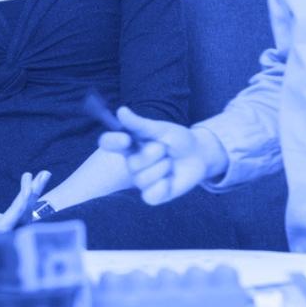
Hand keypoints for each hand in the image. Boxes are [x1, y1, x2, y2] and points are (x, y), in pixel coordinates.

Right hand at [0, 171, 50, 230]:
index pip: (4, 226)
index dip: (17, 212)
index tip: (26, 194)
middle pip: (20, 220)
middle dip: (30, 200)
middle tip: (38, 179)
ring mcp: (1, 227)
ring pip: (25, 213)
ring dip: (35, 193)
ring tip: (44, 174)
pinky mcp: (4, 220)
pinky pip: (22, 207)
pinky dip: (30, 192)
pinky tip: (35, 177)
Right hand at [98, 107, 228, 204]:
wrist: (198, 154)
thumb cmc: (176, 139)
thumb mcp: (160, 128)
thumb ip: (139, 123)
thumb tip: (121, 111)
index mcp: (129, 144)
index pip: (108, 143)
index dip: (112, 142)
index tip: (126, 139)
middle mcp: (131, 162)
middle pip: (133, 163)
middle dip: (155, 153)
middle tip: (165, 149)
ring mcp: (141, 180)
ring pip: (142, 179)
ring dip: (163, 168)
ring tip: (170, 163)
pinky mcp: (152, 195)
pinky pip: (150, 195)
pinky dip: (164, 187)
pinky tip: (171, 179)